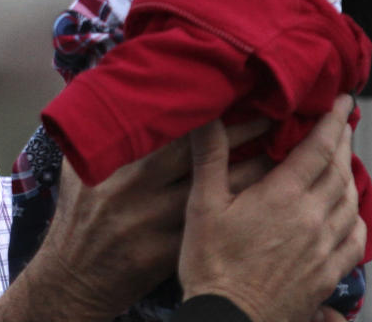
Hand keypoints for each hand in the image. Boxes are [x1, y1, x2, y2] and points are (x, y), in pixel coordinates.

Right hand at [0, 118, 269, 321]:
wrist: (74, 279)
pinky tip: (283, 202)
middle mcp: (147, 198)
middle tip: (289, 117)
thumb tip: (102, 91)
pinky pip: (229, 233)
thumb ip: (95, 134)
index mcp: (128, 170)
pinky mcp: (179, 257)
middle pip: (214, 163)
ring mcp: (165, 230)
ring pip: (230, 199)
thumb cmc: (78, 218)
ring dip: (267, 173)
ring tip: (297, 154)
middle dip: (254, 139)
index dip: (222, 119)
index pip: (184, 138)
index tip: (251, 98)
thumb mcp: (77, 169)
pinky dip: (259, 215)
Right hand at [178, 95, 365, 321]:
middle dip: (343, 142)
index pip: (319, 148)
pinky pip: (355, 238)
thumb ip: (210, 157)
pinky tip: (348, 213)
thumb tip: (206, 117)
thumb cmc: (212, 265)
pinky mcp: (329, 274)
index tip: (341, 101)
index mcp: (284, 197)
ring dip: (349, 175)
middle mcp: (313, 219)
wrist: (230, 319)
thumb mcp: (202, 205)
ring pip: (350, 201)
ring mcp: (324, 248)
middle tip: (342, 123)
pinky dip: (356, 217)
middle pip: (339, 170)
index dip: (332, 120)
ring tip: (343, 161)